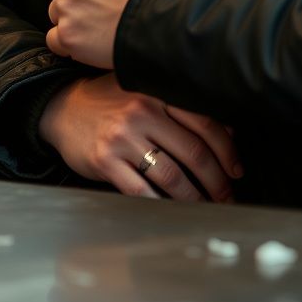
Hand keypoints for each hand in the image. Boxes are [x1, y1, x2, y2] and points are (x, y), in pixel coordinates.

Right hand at [38, 73, 240, 200]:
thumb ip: (181, 107)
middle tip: (227, 195)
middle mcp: (143, 111)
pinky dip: (161, 204)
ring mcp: (123, 136)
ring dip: (194, 197)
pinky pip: (141, 190)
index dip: (227, 150)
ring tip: (205, 206)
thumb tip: (228, 132)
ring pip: (171, 175)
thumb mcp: (146, 92)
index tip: (237, 169)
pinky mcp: (105, 160)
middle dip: (216, 179)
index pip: (204, 123)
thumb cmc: (112, 102)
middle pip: (193, 151)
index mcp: (158, 91)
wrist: (64, 108)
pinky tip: (173, 210)